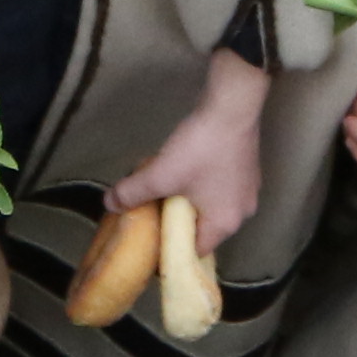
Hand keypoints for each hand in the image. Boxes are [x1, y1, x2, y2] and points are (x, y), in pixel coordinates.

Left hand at [110, 46, 271, 255]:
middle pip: (203, 227)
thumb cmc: (201, 149)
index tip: (150, 236)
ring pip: (211, 205)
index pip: (195, 250)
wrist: (232, 106)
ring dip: (188, 200)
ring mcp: (248, 189)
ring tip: (165, 186)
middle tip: (153, 209)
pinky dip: (201, 185)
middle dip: (177, 220)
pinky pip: (219, 188)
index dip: (170, 246)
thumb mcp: (161, 174)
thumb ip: (133, 192)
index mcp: (225, 223)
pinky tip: (184, 168)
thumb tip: (108, 204)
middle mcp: (242, 212)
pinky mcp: (247, 169)